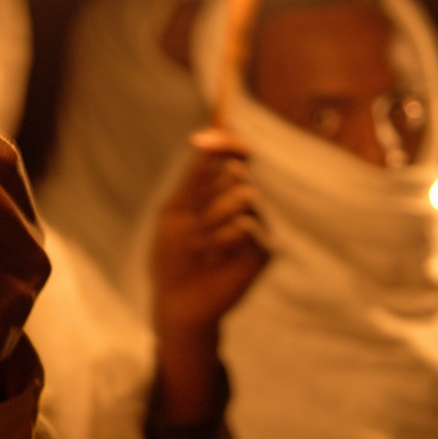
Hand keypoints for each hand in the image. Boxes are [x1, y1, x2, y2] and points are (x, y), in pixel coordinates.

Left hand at [150, 129, 268, 343]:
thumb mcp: (174, 211)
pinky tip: (214, 256)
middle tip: (193, 227)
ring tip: (199, 246)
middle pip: (235, 173)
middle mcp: (241, 202)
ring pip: (243, 196)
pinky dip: (224, 238)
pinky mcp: (265, 248)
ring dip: (211, 220)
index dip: (224, 143)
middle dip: (207, 198)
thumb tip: (203, 139)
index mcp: (220, 190)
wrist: (178, 299)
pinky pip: (249, 226)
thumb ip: (193, 177)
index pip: (232, 155)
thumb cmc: (172, 255)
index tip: (202, 142)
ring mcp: (256, 224)